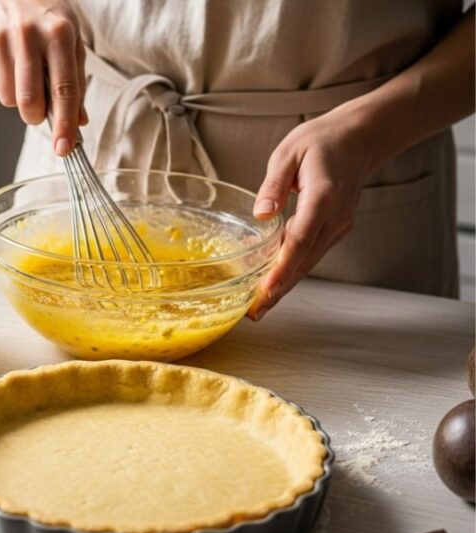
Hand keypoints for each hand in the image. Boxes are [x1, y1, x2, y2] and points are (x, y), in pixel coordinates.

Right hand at [0, 0, 87, 155]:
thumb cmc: (46, 16)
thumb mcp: (71, 40)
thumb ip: (76, 82)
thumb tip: (78, 122)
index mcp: (58, 34)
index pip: (63, 89)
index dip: (64, 124)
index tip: (64, 149)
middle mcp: (28, 36)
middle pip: (30, 102)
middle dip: (36, 115)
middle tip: (40, 106)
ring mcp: (0, 40)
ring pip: (9, 99)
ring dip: (19, 98)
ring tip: (24, 73)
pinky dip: (3, 84)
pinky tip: (9, 63)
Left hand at [247, 110, 374, 320]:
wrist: (359, 138)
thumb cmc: (321, 141)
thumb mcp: (289, 153)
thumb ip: (273, 186)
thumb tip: (260, 215)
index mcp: (323, 197)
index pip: (300, 239)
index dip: (282, 268)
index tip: (265, 290)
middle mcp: (335, 218)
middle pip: (304, 261)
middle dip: (279, 290)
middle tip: (254, 313)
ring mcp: (339, 226)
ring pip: (308, 263)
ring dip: (284, 286)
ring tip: (259, 308)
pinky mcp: (335, 229)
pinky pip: (311, 255)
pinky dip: (292, 271)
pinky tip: (273, 284)